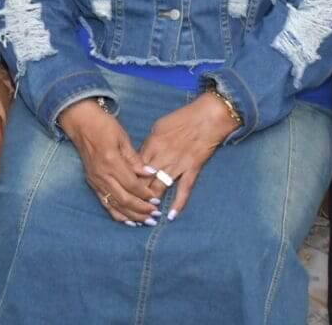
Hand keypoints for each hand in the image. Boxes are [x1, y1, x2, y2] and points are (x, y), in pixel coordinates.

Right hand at [58, 99, 160, 224]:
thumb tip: (150, 173)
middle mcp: (102, 174)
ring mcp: (95, 180)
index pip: (132, 184)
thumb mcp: (122, 137)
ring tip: (145, 222)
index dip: (145, 194)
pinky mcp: (92, 183)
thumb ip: (135, 159)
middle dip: (141, 209)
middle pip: (124, 199)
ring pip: (114, 205)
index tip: (157, 200)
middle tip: (155, 215)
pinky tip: (128, 221)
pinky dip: (117, 214)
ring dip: (131, 215)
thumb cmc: (103, 126)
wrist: (81, 123)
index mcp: (111, 161)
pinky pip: (105, 203)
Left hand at [136, 92, 239, 220]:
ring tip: (146, 213)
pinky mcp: (192, 169)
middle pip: (145, 178)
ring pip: (161, 186)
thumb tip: (141, 157)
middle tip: (131, 206)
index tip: (123, 189)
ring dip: (153, 200)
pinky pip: (184, 189)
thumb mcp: (159, 126)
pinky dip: (178, 203)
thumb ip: (149, 144)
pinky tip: (170, 215)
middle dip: (137, 193)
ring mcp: (178, 164)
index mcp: (152, 143)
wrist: (208, 116)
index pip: (136, 166)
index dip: (129, 179)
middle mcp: (163, 155)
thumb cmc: (183, 118)